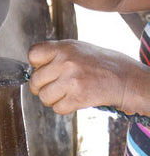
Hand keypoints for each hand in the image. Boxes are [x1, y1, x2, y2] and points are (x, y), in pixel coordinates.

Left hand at [28, 40, 149, 115]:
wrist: (123, 78)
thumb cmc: (97, 64)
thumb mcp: (76, 49)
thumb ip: (54, 55)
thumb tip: (32, 69)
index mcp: (64, 47)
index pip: (33, 54)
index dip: (36, 65)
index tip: (44, 70)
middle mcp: (66, 62)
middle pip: (35, 81)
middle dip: (42, 87)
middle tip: (55, 87)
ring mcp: (71, 80)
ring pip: (44, 97)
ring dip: (52, 99)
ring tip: (65, 93)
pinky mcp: (78, 97)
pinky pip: (57, 108)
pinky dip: (64, 107)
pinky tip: (74, 99)